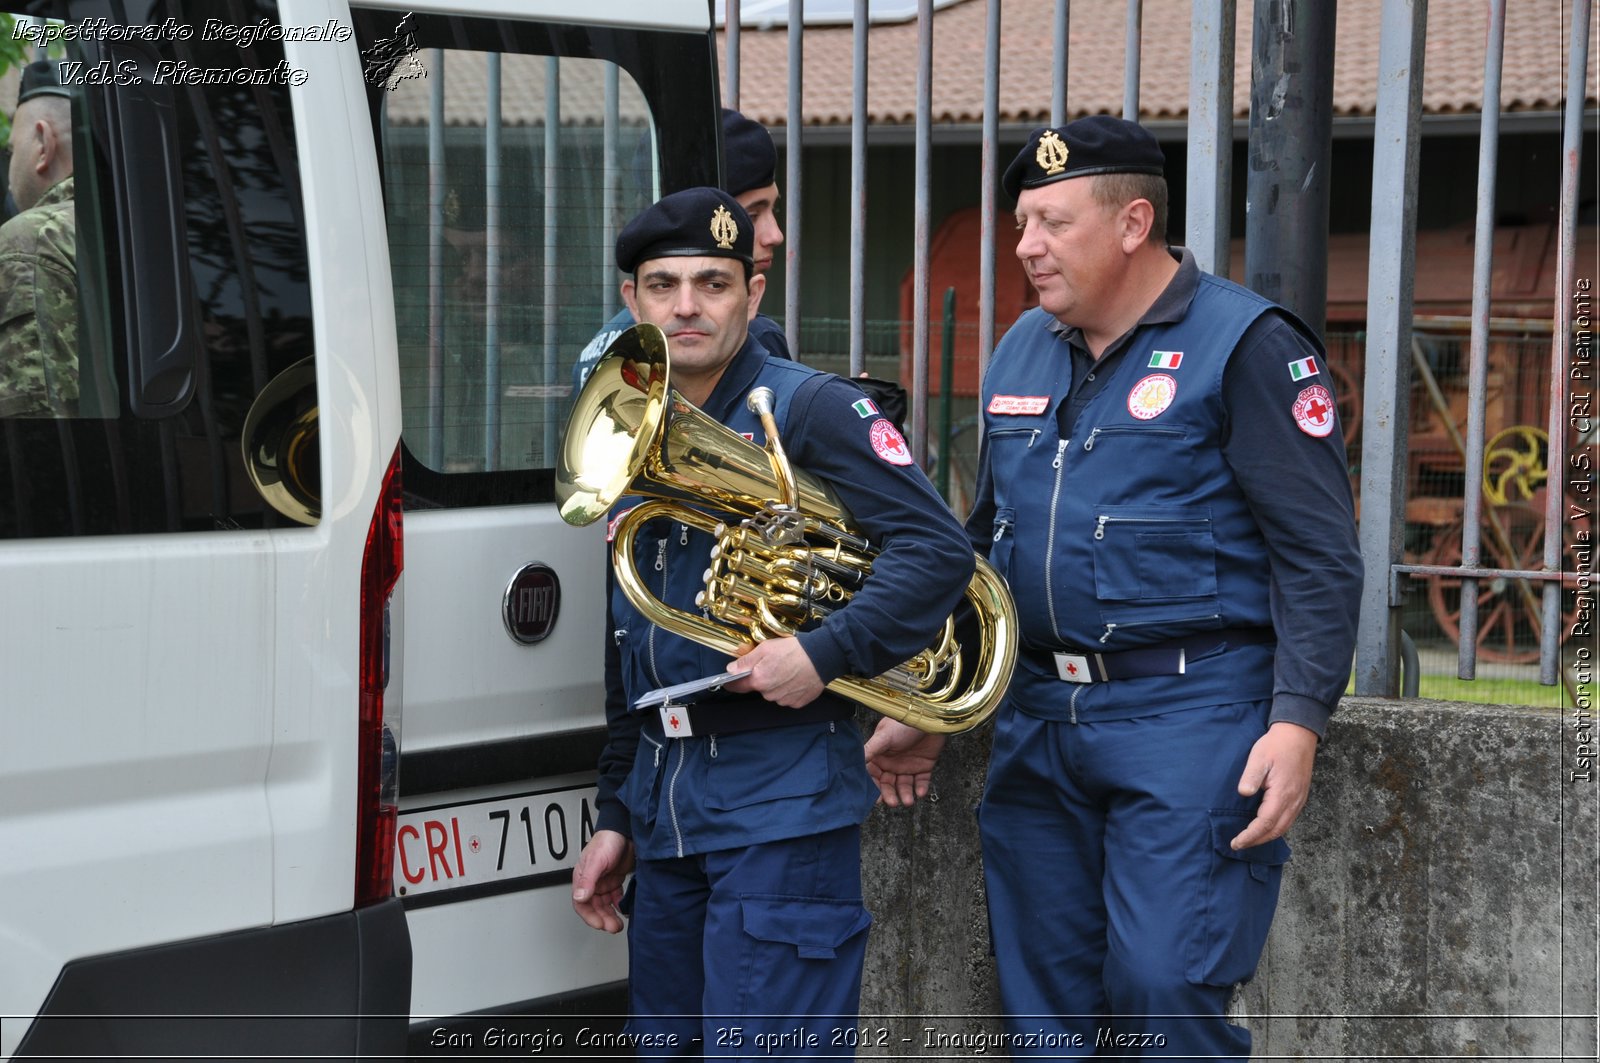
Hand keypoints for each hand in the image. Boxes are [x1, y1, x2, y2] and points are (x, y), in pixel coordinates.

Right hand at [571, 829, 633, 932]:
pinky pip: (615, 897)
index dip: (589, 917)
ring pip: (605, 904)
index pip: (581, 903)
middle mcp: (592, 882)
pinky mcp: (616, 879)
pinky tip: (623, 910)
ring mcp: (604, 881)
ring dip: (610, 915)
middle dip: (602, 919)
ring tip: (618, 924)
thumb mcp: (596, 861)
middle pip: (594, 907)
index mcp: (583, 878)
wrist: (625, 831)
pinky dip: (618, 905)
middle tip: (613, 927)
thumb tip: (580, 897)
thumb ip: (588, 880)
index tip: (600, 925)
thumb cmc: (607, 841)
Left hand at [724, 637, 823, 706]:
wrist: (821, 657)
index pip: (737, 686)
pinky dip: (789, 689)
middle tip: (772, 664)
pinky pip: (787, 697)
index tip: (729, 680)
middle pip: (758, 688)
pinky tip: (795, 678)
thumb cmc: (794, 650)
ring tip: (787, 670)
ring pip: (773, 693)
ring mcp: (784, 700)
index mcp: (759, 680)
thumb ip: (746, 661)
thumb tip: (731, 670)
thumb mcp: (765, 648)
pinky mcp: (797, 702)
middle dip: (761, 678)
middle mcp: (769, 694)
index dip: (732, 683)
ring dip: (776, 684)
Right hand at [863, 718, 946, 806]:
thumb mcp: (884, 736)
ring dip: (905, 795)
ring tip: (908, 801)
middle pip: (888, 784)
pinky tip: (920, 792)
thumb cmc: (904, 723)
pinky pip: (921, 782)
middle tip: (893, 802)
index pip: (873, 776)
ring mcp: (908, 765)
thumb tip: (855, 762)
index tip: (875, 799)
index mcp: (880, 756)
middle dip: (890, 795)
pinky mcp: (924, 767)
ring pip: (904, 786)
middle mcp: (892, 763)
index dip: (873, 787)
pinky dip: (921, 789)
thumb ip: (870, 749)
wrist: (930, 717)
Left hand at [1231, 721, 1318, 849]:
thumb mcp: (1259, 757)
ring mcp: (1299, 800)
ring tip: (1250, 839)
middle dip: (1257, 841)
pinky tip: (1265, 826)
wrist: (1298, 734)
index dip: (1250, 836)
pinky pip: (1288, 819)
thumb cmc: (1276, 745)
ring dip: (1266, 836)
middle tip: (1239, 845)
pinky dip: (1275, 828)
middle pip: (1275, 830)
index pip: (1264, 824)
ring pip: (1283, 827)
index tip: (1236, 843)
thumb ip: (1251, 776)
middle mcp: (1293, 801)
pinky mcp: (1300, 796)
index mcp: (1282, 795)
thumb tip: (1244, 793)